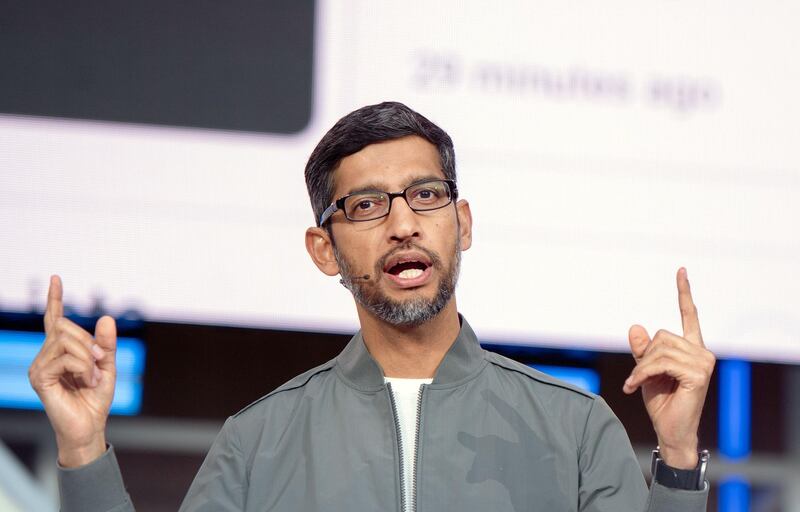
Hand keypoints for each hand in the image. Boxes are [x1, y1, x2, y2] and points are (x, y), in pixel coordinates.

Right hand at [28, 275, 117, 466]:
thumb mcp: (107, 366)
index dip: (55, 298)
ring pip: (66, 340)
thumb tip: (106, 317)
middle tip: (99, 362)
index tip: (55, 277)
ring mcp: (40, 366)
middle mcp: (46, 355)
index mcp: (60, 351)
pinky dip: (83, 366)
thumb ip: (106, 343)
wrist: (89, 426)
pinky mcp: (40, 378)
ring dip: (87, 356)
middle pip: (66, 327)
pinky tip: (86, 380)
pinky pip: (65, 357)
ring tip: (91, 376)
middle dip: (89, 341)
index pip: (54, 319)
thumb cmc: (95, 399)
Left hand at [623, 268, 715, 468]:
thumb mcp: (645, 370)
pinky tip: (634, 387)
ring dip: (641, 368)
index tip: (680, 270)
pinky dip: (642, 374)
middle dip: (644, 356)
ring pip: (658, 349)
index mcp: (691, 349)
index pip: (689, 315)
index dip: (683, 293)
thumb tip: (635, 326)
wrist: (671, 431)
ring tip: (636, 384)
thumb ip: (642, 350)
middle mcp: (701, 352)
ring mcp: (703, 362)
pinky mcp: (698, 374)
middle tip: (637, 378)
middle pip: (661, 335)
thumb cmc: (661, 401)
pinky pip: (659, 362)